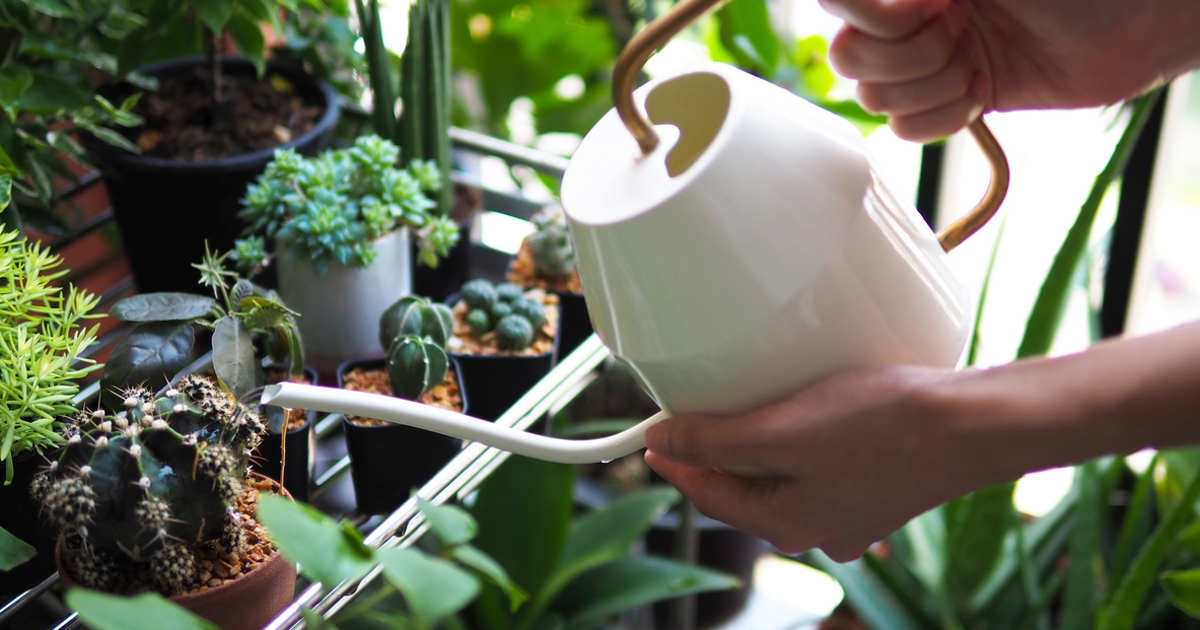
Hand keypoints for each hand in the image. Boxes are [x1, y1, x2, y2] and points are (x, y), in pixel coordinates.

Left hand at [643, 365, 1002, 560]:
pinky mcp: (881, 481)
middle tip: (698, 408)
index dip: (674, 459)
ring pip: (785, 473)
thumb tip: (660, 441)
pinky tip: (812, 409)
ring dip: (763, 441)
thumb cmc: (882, 429)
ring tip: (751, 400)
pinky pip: (823, 461)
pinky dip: (806, 437)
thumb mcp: (782, 432)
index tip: (649, 430)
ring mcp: (854, 508)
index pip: (708, 494)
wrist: (974, 423)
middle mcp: (820, 526)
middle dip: (719, 449)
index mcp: (788, 524)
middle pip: (745, 486)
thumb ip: (716, 441)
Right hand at [819, 0, 1199, 140]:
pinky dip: (945, 118)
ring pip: (877, 99)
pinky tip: (980, 96)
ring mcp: (931, 59)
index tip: (919, 11)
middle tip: (957, 37)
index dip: (864, 16)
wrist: (1136, 25)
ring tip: (977, 65)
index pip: (836, 2)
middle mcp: (913, 15)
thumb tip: (846, 2)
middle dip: (902, 59)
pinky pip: (908, 130)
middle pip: (848, 58)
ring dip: (933, 89)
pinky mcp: (953, 100)